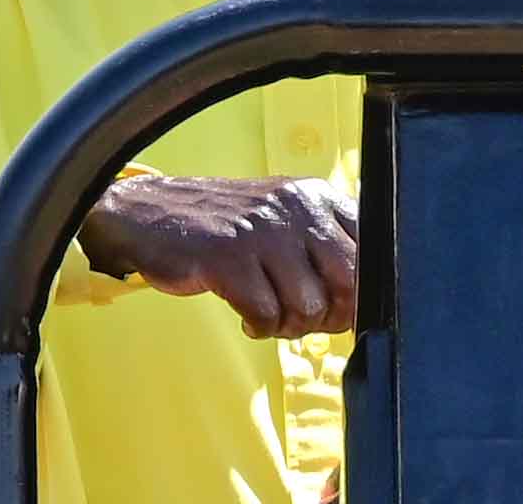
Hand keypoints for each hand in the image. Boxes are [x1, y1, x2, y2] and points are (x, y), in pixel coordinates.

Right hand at [78, 171, 361, 337]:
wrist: (152, 215)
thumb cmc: (227, 228)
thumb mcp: (283, 219)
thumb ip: (324, 247)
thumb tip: (363, 302)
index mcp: (316, 196)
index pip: (370, 247)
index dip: (361, 290)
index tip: (339, 307)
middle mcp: (295, 207)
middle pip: (348, 281)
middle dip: (330, 315)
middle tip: (303, 321)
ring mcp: (262, 231)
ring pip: (308, 305)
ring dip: (290, 326)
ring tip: (269, 317)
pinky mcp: (228, 258)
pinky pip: (266, 314)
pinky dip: (259, 327)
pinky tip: (247, 318)